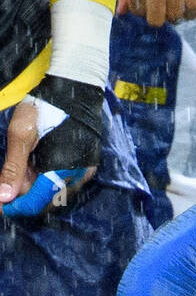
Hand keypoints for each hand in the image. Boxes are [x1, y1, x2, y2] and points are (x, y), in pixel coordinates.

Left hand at [0, 97, 94, 215]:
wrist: (74, 89)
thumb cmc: (44, 107)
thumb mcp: (20, 135)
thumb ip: (13, 169)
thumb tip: (4, 198)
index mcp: (59, 172)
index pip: (35, 202)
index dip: (16, 206)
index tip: (1, 205)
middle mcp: (76, 178)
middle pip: (47, 202)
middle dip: (26, 197)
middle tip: (8, 185)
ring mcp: (84, 174)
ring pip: (57, 195)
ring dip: (37, 189)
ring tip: (23, 171)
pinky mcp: (87, 168)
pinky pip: (67, 185)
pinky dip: (50, 182)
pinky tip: (39, 167)